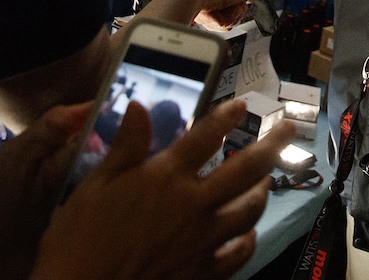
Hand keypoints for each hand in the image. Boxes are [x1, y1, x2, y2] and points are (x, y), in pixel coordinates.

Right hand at [32, 101, 295, 279]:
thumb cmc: (79, 238)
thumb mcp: (96, 185)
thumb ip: (125, 146)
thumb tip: (139, 107)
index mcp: (165, 178)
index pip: (205, 137)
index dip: (226, 117)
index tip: (243, 105)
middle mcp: (193, 205)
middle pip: (247, 169)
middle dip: (272, 144)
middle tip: (288, 129)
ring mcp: (202, 240)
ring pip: (250, 210)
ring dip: (264, 190)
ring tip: (267, 178)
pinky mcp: (202, 272)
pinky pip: (238, 254)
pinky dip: (249, 240)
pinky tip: (249, 233)